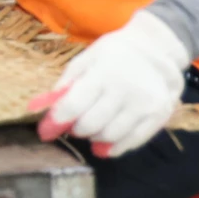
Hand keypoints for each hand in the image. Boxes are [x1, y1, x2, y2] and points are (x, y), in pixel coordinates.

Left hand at [28, 10, 189, 157]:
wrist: (157, 50)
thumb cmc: (114, 53)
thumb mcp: (86, 59)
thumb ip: (64, 84)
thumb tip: (38, 108)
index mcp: (104, 72)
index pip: (74, 105)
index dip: (56, 120)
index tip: (46, 129)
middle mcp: (126, 90)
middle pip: (91, 124)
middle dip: (76, 129)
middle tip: (73, 124)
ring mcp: (145, 105)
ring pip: (109, 136)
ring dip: (94, 137)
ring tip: (91, 127)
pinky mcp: (159, 117)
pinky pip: (132, 142)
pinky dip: (114, 147)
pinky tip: (104, 144)